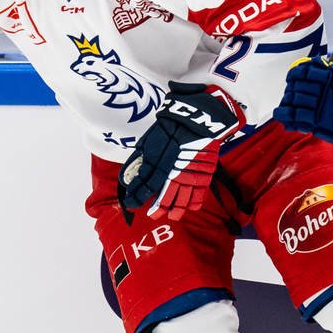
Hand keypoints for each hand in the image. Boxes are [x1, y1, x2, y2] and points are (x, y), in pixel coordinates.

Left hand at [117, 83, 244, 219]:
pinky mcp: (204, 175)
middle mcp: (172, 175)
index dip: (136, 199)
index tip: (130, 204)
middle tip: (151, 214)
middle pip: (162, 200)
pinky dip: (193, 205)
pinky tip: (190, 208)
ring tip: (171, 216)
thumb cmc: (172, 125)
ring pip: (181, 202)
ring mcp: (190, 176)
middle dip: (155, 210)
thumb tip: (128, 177)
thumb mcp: (149, 140)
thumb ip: (140, 160)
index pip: (143, 189)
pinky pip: (199, 196)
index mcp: (157, 165)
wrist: (199, 117)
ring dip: (174, 211)